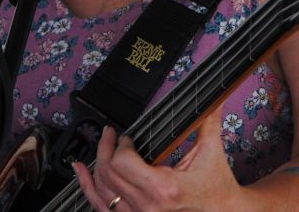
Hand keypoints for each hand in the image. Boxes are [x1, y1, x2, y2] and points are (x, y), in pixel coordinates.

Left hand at [73, 120, 240, 211]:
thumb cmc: (217, 187)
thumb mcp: (212, 152)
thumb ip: (208, 121)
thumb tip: (213, 98)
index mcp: (163, 189)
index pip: (122, 164)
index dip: (121, 146)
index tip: (128, 137)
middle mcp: (147, 206)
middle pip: (109, 174)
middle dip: (106, 149)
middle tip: (111, 134)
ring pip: (101, 190)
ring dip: (96, 165)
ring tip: (100, 146)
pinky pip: (101, 206)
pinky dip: (88, 188)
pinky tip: (81, 172)